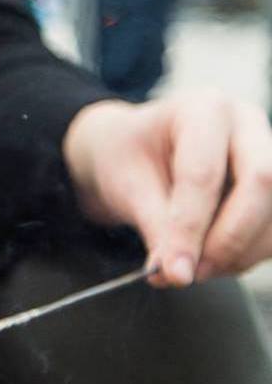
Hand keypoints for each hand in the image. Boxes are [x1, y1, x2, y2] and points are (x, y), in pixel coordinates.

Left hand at [64, 94, 271, 286]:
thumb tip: (174, 272)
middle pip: (261, 183)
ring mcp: (267, 152)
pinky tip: (212, 261)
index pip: (204, 174)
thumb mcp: (126, 185)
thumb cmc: (127, 156)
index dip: (190, 227)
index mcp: (202, 109)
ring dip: (238, 253)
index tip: (174, 270)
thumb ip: (155, 226)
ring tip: (192, 269)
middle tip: (187, 274)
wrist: (133, 151)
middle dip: (226, 240)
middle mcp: (246, 124)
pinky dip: (246, 255)